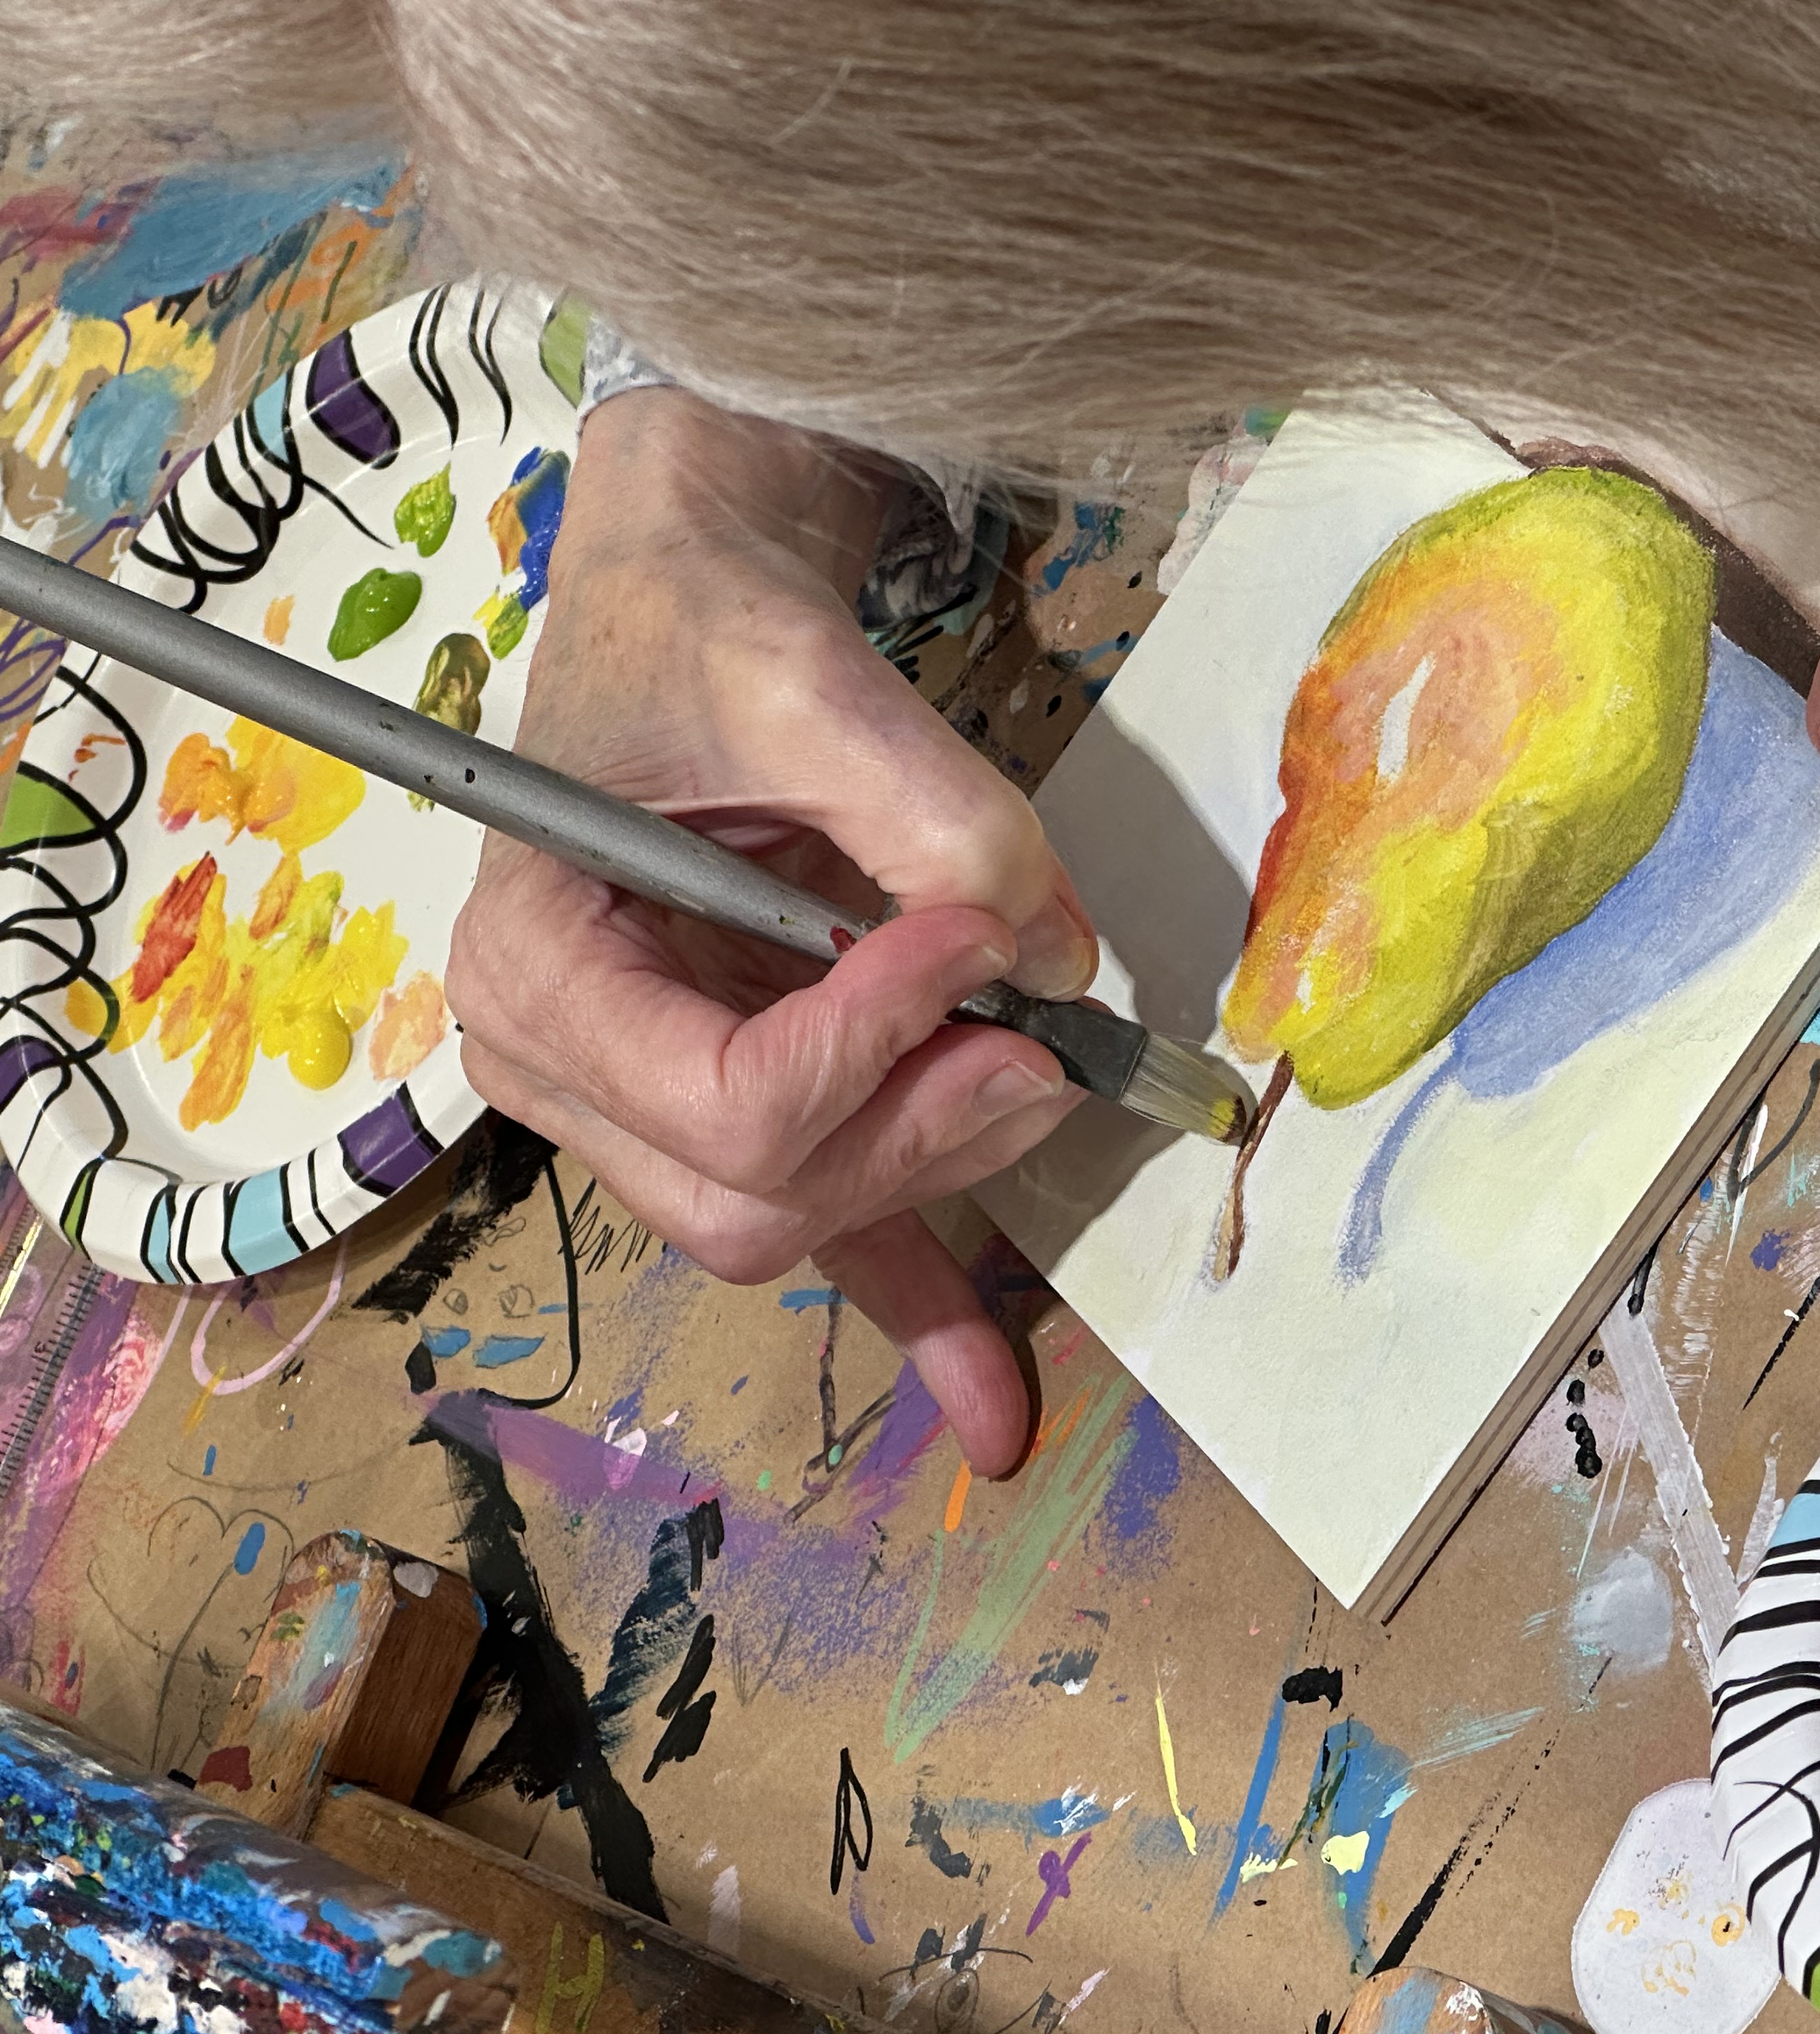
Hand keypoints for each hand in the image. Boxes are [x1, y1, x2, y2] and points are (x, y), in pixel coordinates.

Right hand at [447, 386, 1096, 1475]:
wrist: (696, 607)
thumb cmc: (704, 630)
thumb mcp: (805, 684)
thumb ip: (931, 812)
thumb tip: (1054, 957)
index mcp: (536, 974)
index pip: (726, 1100)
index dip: (873, 1043)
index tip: (975, 938)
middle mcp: (576, 1072)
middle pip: (764, 1199)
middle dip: (921, 1136)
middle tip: (1042, 1040)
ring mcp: (658, 1109)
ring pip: (813, 1221)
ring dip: (948, 1168)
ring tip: (1051, 1072)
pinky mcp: (754, 1112)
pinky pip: (838, 1240)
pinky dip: (925, 1314)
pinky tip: (999, 1412)